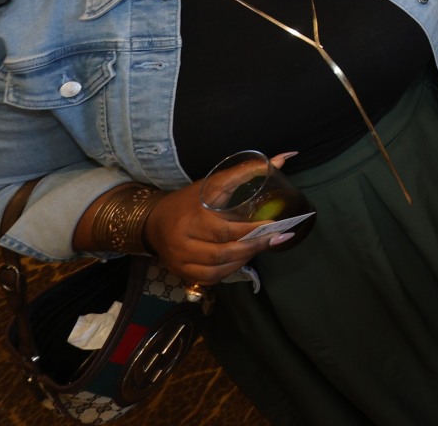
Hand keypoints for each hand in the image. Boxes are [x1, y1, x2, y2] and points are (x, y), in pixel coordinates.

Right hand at [142, 180, 287, 284]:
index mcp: (192, 219)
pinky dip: (228, 271)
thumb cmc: (189, 200)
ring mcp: (180, 262)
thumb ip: (246, 171)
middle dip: (253, 247)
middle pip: (222, 254)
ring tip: (261, 246)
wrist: (153, 221)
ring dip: (243, 260)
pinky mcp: (181, 273)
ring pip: (216, 270)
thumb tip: (284, 158)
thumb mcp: (214, 183)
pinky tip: (242, 258)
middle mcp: (183, 244)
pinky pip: (209, 279)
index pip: (224, 231)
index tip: (275, 225)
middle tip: (277, 238)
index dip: (251, 231)